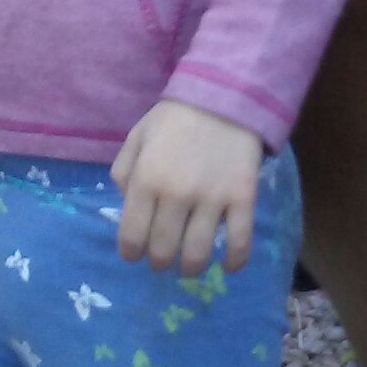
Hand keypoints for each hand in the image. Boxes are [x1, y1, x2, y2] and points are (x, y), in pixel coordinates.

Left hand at [111, 101, 262, 275]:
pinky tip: (227, 267)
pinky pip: (239, 242)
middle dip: (158, 262)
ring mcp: (212, 199)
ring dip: (190, 268)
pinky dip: (233, 262)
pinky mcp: (242, 199)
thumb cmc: (174, 119)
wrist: (224, 98)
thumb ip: (124, 173)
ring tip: (188, 266)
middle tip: (161, 259)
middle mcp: (177, 194)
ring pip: (198, 254)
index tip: (134, 254)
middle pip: (163, 251)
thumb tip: (127, 207)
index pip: (132, 236)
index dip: (130, 253)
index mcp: (146, 180)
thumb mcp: (137, 138)